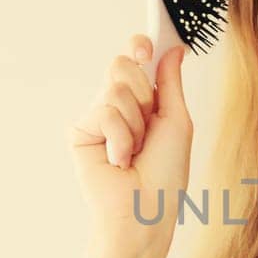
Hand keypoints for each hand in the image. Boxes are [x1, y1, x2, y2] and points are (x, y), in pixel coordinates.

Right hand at [69, 34, 192, 257]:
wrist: (145, 210)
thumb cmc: (166, 174)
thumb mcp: (177, 121)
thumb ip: (171, 83)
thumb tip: (174, 49)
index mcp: (143, 101)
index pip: (135, 59)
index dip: (139, 47)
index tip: (147, 49)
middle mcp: (119, 105)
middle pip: (123, 65)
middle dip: (142, 94)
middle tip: (147, 125)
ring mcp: (97, 117)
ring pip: (115, 88)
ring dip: (135, 124)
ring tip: (134, 152)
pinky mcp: (80, 131)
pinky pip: (104, 112)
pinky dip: (120, 137)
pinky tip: (119, 160)